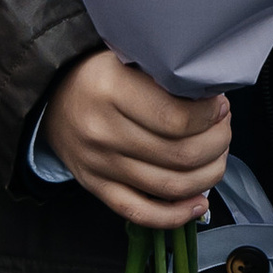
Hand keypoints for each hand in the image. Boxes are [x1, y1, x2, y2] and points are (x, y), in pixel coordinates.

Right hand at [43, 53, 229, 229]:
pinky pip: (141, 212)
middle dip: (217, 143)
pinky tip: (199, 203)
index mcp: (110, 91)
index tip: (220, 106)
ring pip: (169, 186)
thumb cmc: (98, 74)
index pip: (176, 118)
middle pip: (180, 154)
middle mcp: (103, 132)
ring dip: (208, 175)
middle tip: (223, 128)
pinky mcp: (97, 188)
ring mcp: (100, 165)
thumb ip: (164, 75)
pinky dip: (176, 215)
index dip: (210, 117)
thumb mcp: (126, 57)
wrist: (50, 96)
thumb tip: (213, 100)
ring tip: (218, 156)